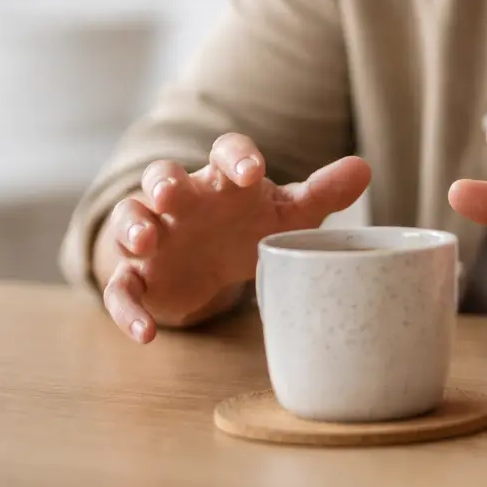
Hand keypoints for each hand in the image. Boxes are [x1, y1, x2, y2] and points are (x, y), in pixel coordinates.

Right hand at [99, 134, 369, 343]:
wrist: (206, 262)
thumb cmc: (248, 225)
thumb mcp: (287, 213)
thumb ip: (322, 193)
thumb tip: (364, 167)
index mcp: (222, 178)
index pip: (224, 153)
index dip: (236, 157)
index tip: (252, 170)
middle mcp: (182, 200)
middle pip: (162, 178)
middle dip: (163, 183)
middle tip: (170, 194)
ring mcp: (155, 235)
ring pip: (130, 220)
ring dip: (133, 228)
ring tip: (145, 241)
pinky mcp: (138, 274)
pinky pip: (122, 288)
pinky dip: (127, 308)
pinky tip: (147, 334)